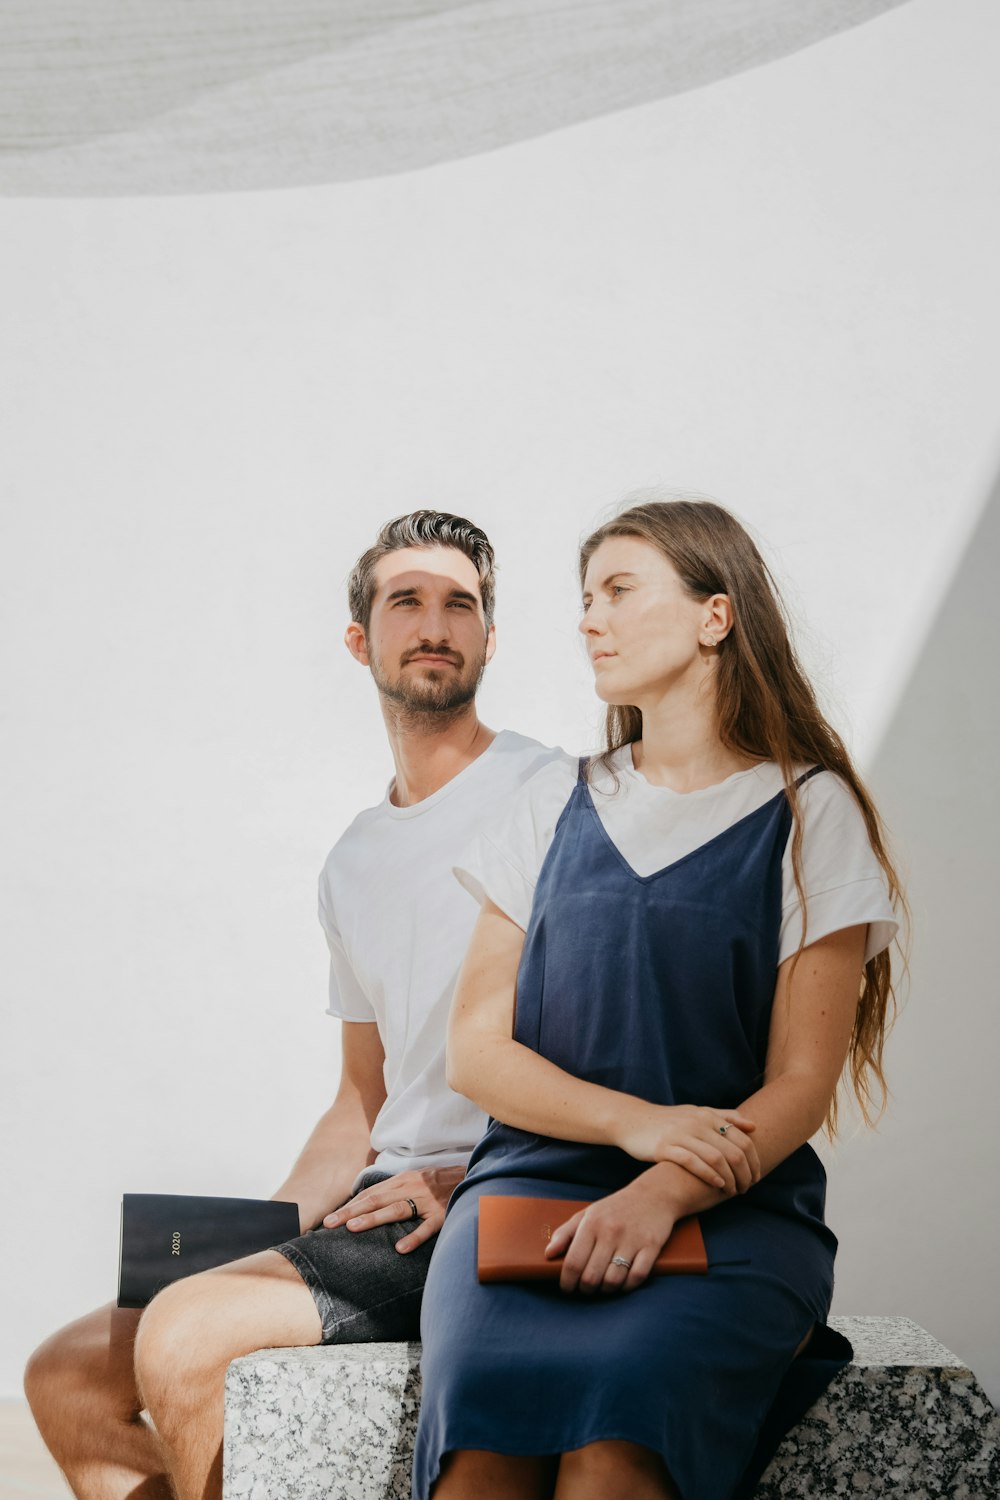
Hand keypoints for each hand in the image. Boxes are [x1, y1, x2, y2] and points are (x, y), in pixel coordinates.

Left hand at [322, 1165, 464, 1252]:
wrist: (472, 1176)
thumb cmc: (439, 1183)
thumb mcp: (415, 1181)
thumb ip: (394, 1192)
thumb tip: (368, 1206)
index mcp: (402, 1180)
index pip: (370, 1193)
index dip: (350, 1205)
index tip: (330, 1218)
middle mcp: (411, 1187)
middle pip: (376, 1200)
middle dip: (351, 1212)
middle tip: (329, 1224)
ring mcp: (427, 1200)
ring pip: (396, 1210)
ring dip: (373, 1219)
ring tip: (353, 1228)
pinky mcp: (443, 1214)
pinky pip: (427, 1227)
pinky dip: (414, 1237)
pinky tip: (400, 1249)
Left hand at [544, 1174, 679, 1295]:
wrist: (654, 1194)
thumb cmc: (616, 1208)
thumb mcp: (588, 1213)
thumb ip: (565, 1233)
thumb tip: (548, 1255)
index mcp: (592, 1223)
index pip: (573, 1262)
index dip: (567, 1282)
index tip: (567, 1288)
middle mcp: (610, 1232)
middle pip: (591, 1276)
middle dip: (585, 1289)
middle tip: (586, 1288)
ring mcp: (632, 1240)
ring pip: (613, 1281)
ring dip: (606, 1290)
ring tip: (603, 1286)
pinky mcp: (651, 1247)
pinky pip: (636, 1277)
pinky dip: (627, 1286)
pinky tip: (622, 1283)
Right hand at [617, 1104, 760, 1194]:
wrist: (633, 1121)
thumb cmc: (669, 1121)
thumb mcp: (697, 1113)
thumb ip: (724, 1117)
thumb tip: (753, 1126)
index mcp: (708, 1115)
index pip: (743, 1140)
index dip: (754, 1161)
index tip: (756, 1177)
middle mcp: (697, 1123)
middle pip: (733, 1152)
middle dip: (745, 1174)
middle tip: (747, 1189)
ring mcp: (681, 1134)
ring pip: (716, 1158)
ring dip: (730, 1179)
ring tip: (734, 1191)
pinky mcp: (665, 1147)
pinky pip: (693, 1162)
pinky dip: (709, 1176)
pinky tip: (717, 1186)